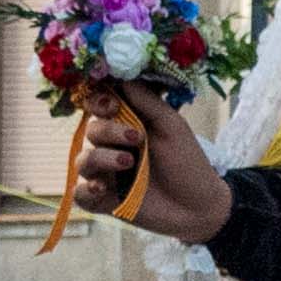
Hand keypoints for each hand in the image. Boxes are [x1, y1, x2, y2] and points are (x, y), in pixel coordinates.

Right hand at [71, 90, 236, 246]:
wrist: (199, 206)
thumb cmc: (187, 161)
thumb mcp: (171, 126)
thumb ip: (146, 101)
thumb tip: (122, 74)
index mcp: (126, 125)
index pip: (99, 107)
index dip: (99, 103)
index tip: (112, 106)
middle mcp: (112, 148)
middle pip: (91, 131)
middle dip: (108, 131)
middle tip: (136, 138)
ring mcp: (106, 175)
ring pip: (83, 161)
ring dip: (101, 158)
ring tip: (129, 162)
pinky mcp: (104, 201)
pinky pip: (80, 194)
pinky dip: (86, 190)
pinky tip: (102, 189)